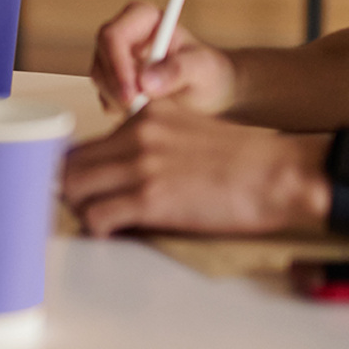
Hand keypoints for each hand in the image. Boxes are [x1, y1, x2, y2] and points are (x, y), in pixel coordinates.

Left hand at [61, 106, 328, 237]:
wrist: (279, 174)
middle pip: (69, 164)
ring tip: (99, 221)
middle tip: (82, 207)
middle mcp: (135, 135)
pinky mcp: (151, 198)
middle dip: (68, 190)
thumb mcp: (185, 130)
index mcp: (143, 116)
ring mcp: (140, 166)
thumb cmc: (242, 160)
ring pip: (74, 189)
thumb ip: (148, 141)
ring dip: (80, 209)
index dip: (75, 170)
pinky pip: (97, 216)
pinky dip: (98, 228)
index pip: (84, 143)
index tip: (80, 186)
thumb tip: (117, 170)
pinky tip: (113, 232)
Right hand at [90, 0, 235, 116]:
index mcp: (143, 17)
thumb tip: (145, 82)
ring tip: (148, 110)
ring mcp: (115, 56)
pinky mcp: (112, 78)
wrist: (210, 93)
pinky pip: (102, 93)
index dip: (117, 65)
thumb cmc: (210, 73)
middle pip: (101, 57)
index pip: (114, 35)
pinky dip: (118, 107)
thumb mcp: (202, 69)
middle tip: (136, 109)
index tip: (132, 94)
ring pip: (99, 77)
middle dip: (116, 86)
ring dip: (117, 98)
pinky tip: (142, 111)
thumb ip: (177, 70)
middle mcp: (125, 32)